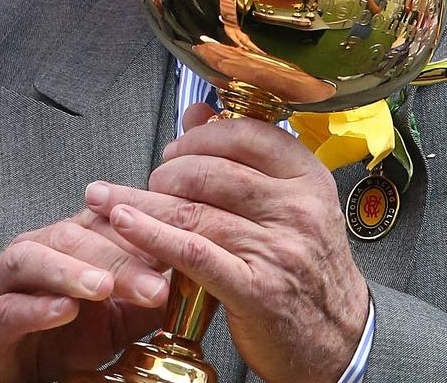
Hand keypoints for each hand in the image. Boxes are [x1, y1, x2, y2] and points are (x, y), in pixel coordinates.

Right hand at [0, 207, 169, 382]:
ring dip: (73, 270)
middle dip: (120, 258)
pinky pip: (7, 308)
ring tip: (104, 287)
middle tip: (156, 286)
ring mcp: (8, 282)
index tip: (181, 247)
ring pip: (36, 259)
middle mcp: (40, 249)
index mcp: (73, 243)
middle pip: (79, 237)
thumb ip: (146, 302)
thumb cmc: (54, 337)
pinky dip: (35, 307)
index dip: (145, 230)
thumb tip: (195, 283)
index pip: (111, 221)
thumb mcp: (112, 321)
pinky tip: (62, 311)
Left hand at [86, 104, 368, 382]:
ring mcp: (277, 248)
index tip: (175, 147)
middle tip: (150, 180)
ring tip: (109, 199)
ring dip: (143, 203)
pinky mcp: (256, 290)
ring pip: (195, 212)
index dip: (200, 136)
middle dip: (168, 172)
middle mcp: (296, 208)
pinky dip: (152, 237)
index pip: (246, 136)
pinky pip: (193, 254)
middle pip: (212, 173)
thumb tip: (196, 111)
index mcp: (307, 177)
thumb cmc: (306, 261)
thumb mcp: (289, 200)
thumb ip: (242, 154)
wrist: (337, 336)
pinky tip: (124, 225)